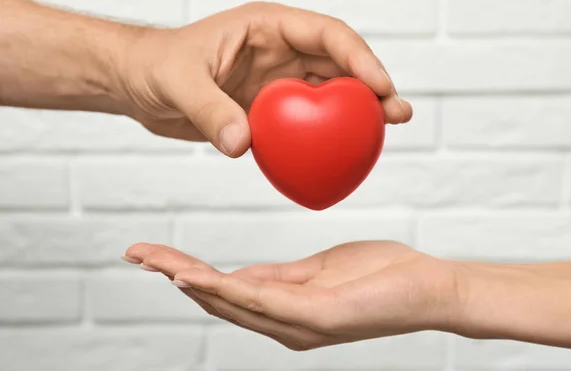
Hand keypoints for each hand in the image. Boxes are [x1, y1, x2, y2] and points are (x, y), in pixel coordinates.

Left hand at [115, 2, 411, 156]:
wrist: (139, 85)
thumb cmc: (156, 67)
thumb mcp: (179, 82)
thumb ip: (210, 110)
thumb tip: (244, 144)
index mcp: (268, 27)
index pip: (327, 34)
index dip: (359, 57)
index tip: (379, 86)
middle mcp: (280, 51)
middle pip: (339, 65)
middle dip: (372, 87)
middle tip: (398, 113)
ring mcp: (278, 82)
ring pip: (329, 95)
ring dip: (357, 114)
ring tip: (385, 134)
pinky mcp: (270, 110)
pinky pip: (307, 124)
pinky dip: (326, 137)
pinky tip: (343, 154)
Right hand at [123, 241, 460, 350]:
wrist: (427, 287)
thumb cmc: (378, 276)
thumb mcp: (318, 271)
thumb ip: (279, 277)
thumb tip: (240, 276)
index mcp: (283, 310)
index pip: (224, 290)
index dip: (185, 273)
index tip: (154, 253)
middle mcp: (284, 324)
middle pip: (217, 299)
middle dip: (174, 275)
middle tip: (136, 253)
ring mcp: (298, 324)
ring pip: (231, 302)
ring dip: (189, 281)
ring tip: (155, 262)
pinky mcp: (317, 316)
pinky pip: (262, 301)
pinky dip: (225, 289)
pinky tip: (198, 276)